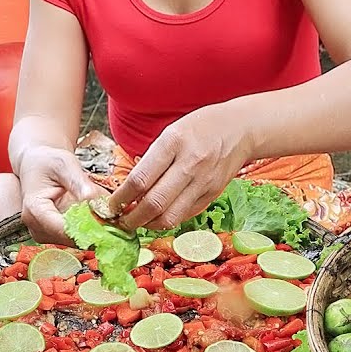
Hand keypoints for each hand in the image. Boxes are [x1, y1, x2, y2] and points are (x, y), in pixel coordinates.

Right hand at [18, 146, 103, 243]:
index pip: (64, 230)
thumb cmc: (47, 162)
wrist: (37, 166)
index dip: (89, 229)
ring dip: (94, 230)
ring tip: (105, 213)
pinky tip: (96, 216)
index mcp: (35, 210)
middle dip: (95, 229)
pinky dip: (89, 229)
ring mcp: (44, 235)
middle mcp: (36, 228)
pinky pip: (77, 237)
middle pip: (72, 239)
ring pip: (77, 241)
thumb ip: (79, 183)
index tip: (110, 222)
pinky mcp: (53, 236)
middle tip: (115, 218)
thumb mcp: (64, 164)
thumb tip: (96, 202)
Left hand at [107, 107, 248, 230]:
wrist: (240, 129)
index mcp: (173, 143)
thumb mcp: (170, 132)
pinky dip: (167, 220)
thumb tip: (128, 188)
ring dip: (148, 224)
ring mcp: (203, 182)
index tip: (110, 205)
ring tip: (137, 221)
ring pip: (169, 217)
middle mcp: (190, 164)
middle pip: (153, 203)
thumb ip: (151, 159)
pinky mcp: (212, 195)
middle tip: (119, 220)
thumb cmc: (201, 126)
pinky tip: (157, 217)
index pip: (140, 179)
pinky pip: (184, 216)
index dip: (120, 198)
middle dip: (131, 218)